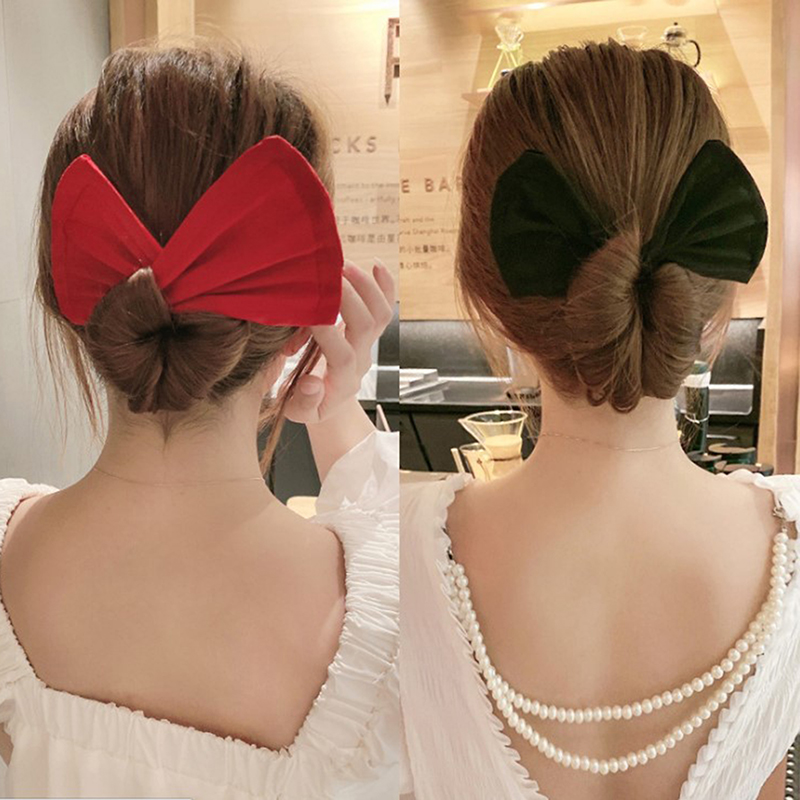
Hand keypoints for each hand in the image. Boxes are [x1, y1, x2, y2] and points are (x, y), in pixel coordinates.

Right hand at [283, 259, 394, 424]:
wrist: (329, 403)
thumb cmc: (309, 404)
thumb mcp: (300, 412)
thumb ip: (304, 402)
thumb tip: (311, 385)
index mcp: (341, 381)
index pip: (341, 354)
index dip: (327, 333)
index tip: (308, 313)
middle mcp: (360, 359)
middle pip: (364, 326)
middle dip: (347, 298)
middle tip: (326, 276)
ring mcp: (368, 344)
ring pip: (379, 313)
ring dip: (365, 286)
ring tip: (342, 265)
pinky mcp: (370, 331)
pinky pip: (385, 307)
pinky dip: (385, 285)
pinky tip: (376, 263)